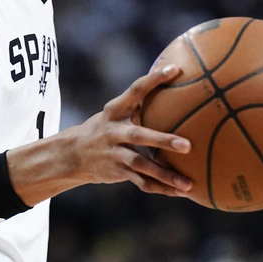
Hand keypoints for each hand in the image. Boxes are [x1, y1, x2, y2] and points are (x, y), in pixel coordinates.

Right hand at [69, 65, 191, 195]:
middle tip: (187, 145)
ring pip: (141, 165)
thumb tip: (174, 85)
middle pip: (139, 135)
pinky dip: (162, 188)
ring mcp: (114, 153)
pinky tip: (181, 192)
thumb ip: (140, 103)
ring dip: (165, 175)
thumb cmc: (107, 127)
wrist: (74, 153)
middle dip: (162, 140)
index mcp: (115, 110)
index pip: (136, 90)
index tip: (175, 69)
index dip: (154, 79)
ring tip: (188, 184)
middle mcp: (113, 131)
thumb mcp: (116, 112)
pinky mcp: (117, 171)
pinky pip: (142, 182)